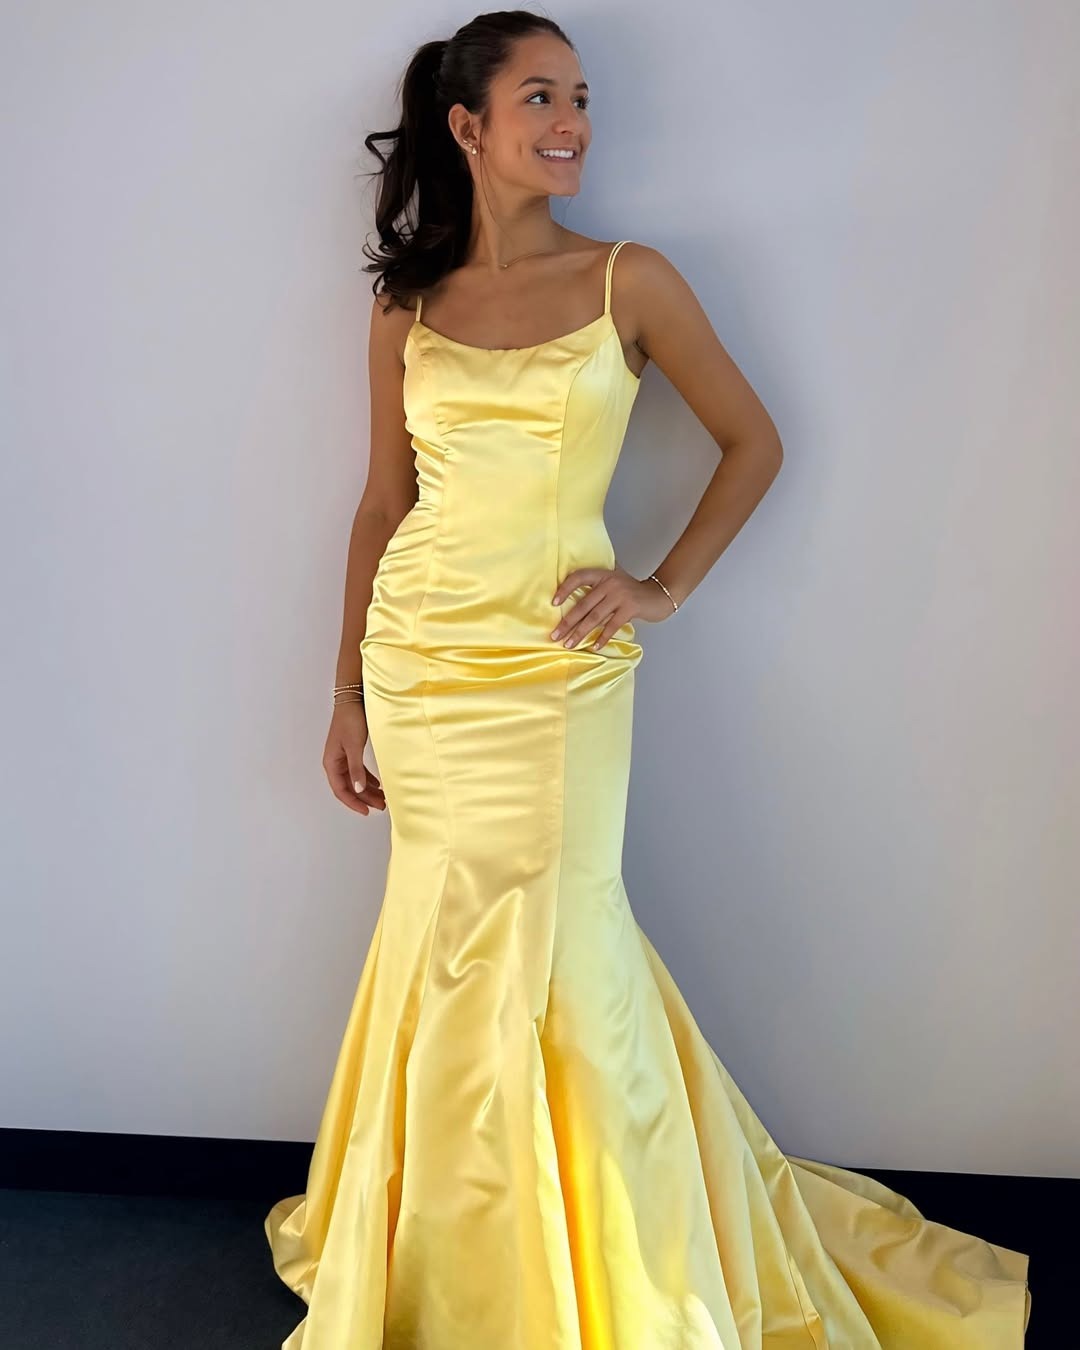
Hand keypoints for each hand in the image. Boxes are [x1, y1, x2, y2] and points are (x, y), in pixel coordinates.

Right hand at [323, 702, 386, 814]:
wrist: (353, 700)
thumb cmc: (350, 720)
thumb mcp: (354, 746)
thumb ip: (356, 769)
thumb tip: (359, 789)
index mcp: (331, 763)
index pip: (341, 790)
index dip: (353, 803)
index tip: (366, 811)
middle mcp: (335, 762)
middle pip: (349, 787)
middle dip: (364, 798)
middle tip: (380, 806)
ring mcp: (343, 757)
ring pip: (355, 780)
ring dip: (367, 790)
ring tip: (382, 798)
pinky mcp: (351, 751)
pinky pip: (358, 771)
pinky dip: (368, 779)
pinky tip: (378, 784)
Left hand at [549, 564, 675, 649]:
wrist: (657, 595)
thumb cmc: (631, 591)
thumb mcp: (614, 579)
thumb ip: (597, 582)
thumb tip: (570, 591)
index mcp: (603, 574)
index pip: (579, 577)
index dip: (565, 589)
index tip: (553, 603)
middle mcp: (610, 583)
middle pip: (583, 604)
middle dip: (567, 622)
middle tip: (555, 635)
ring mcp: (620, 595)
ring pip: (594, 617)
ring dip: (580, 633)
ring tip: (569, 644)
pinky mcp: (630, 608)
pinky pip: (611, 625)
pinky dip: (602, 637)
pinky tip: (594, 646)